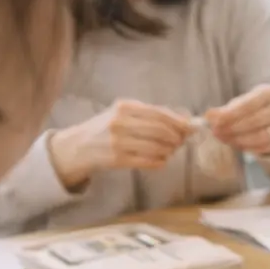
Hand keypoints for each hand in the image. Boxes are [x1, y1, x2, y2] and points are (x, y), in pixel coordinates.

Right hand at [48, 100, 194, 189]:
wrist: (79, 145)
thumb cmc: (107, 127)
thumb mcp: (124, 113)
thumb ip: (151, 115)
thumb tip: (184, 121)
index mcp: (124, 106)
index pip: (160, 113)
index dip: (179, 122)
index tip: (190, 128)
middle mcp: (120, 122)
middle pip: (161, 131)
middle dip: (177, 138)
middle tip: (181, 142)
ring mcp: (118, 141)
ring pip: (157, 147)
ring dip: (169, 150)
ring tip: (170, 150)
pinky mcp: (118, 159)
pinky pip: (149, 161)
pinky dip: (160, 161)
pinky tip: (161, 160)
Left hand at [205, 84, 269, 157]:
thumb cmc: (252, 109)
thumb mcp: (238, 105)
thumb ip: (223, 111)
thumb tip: (208, 116)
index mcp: (268, 93)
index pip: (249, 104)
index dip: (231, 114)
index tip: (215, 121)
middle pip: (254, 121)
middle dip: (232, 128)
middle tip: (216, 132)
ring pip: (260, 136)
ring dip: (238, 139)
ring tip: (224, 138)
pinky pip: (263, 147)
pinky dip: (247, 147)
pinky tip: (235, 144)